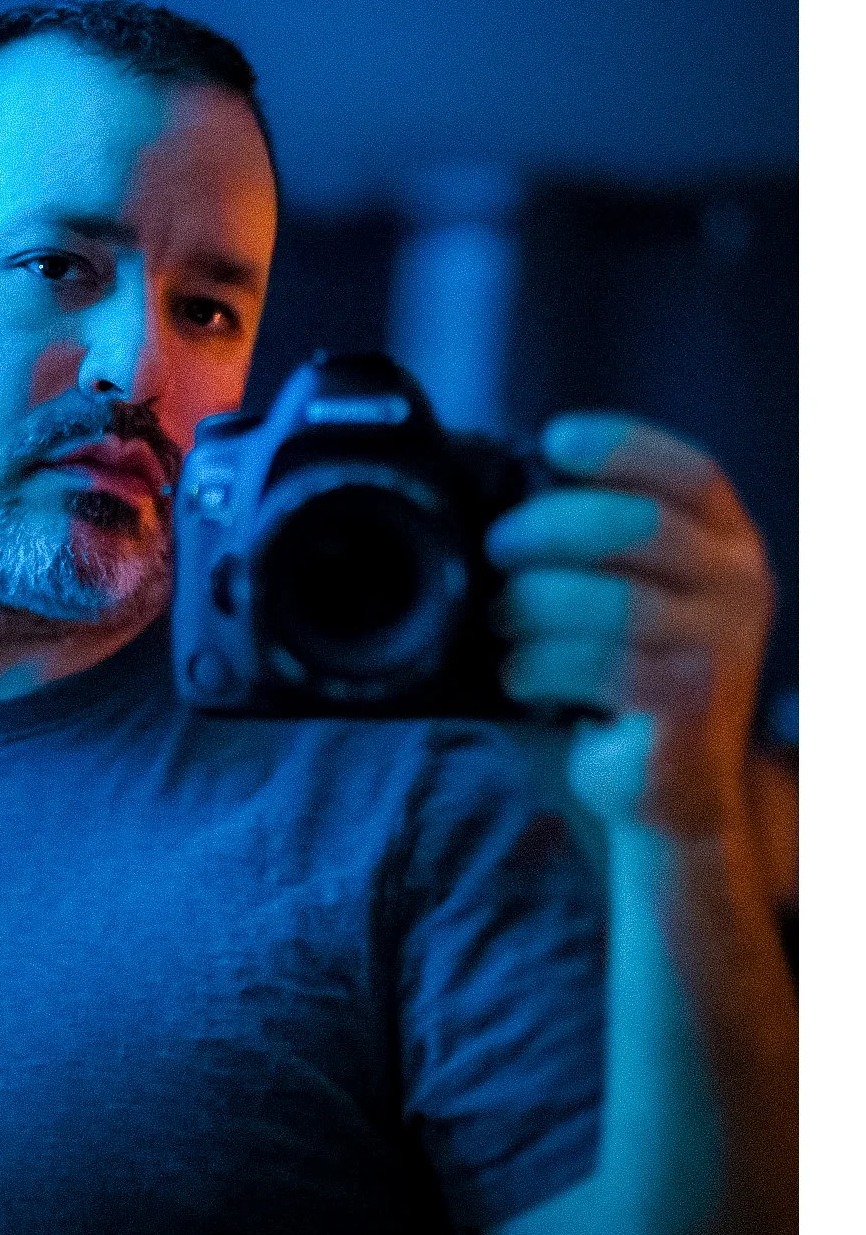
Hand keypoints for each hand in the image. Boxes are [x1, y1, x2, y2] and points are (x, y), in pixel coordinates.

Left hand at [485, 414, 775, 840]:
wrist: (664, 793)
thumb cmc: (622, 681)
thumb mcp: (619, 597)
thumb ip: (587, 548)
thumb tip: (493, 492)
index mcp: (726, 545)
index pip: (689, 472)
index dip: (621, 446)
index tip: (553, 441)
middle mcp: (740, 587)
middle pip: (637, 525)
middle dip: (547, 526)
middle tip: (497, 548)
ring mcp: (722, 649)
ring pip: (611, 600)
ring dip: (533, 604)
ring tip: (501, 622)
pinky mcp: (687, 706)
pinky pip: (597, 665)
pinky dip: (538, 664)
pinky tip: (518, 675)